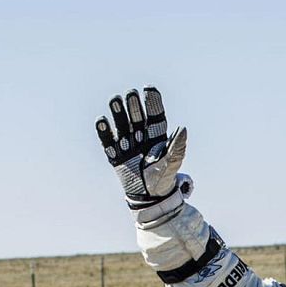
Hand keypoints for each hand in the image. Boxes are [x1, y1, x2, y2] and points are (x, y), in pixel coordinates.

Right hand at [95, 87, 189, 209]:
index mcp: (157, 137)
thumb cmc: (163, 179)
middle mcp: (141, 138)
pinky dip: (104, 131)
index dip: (152, 103)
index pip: (155, 117)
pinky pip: (108, 141)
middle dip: (134, 106)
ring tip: (115, 99)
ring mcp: (127, 145)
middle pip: (137, 118)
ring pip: (122, 125)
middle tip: (131, 94)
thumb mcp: (171, 162)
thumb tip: (183, 128)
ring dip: (118, 113)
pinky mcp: (116, 155)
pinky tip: (102, 120)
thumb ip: (177, 146)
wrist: (149, 197)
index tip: (149, 89)